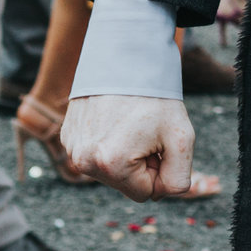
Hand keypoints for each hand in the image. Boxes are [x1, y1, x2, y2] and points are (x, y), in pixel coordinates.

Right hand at [62, 94, 209, 200]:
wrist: (126, 57)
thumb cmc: (156, 98)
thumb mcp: (182, 139)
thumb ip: (178, 180)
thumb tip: (159, 194)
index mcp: (111, 165)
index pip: (146, 193)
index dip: (159, 169)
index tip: (159, 142)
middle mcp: (83, 161)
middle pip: (126, 184)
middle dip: (141, 164)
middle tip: (145, 131)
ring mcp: (72, 147)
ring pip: (110, 170)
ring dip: (125, 153)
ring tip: (130, 123)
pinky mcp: (68, 135)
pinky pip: (96, 153)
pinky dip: (109, 141)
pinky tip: (114, 118)